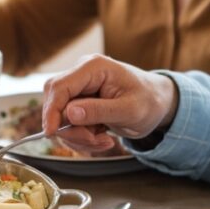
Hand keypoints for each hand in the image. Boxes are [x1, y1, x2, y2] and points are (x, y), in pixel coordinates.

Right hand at [41, 54, 177, 147]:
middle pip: (55, 102)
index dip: (51, 110)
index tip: (51, 133)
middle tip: (93, 140)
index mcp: (93, 67)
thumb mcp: (129, 110)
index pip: (59, 87)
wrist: (157, 104)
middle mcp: (81, 74)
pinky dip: (82, 138)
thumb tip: (69, 113)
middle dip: (69, 128)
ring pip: (60, 117)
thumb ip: (99, 111)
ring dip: (78, 137)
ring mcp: (79, 88)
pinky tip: (101, 138)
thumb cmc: (149, 101)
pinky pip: (68, 124)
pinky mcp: (78, 102)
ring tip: (104, 141)